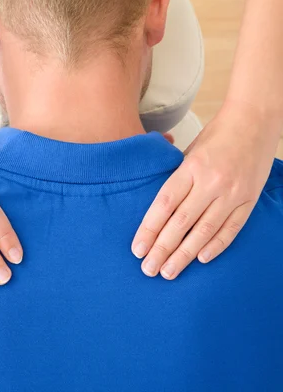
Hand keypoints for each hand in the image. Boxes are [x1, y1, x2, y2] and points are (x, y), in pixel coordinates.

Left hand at [132, 101, 279, 278]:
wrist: (255, 121)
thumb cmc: (218, 134)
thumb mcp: (191, 149)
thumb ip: (178, 176)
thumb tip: (160, 206)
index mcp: (192, 167)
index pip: (164, 204)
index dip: (149, 229)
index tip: (137, 248)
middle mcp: (211, 182)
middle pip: (181, 222)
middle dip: (162, 249)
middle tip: (148, 269)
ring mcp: (232, 193)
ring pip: (204, 231)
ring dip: (184, 255)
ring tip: (168, 271)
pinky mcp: (248, 200)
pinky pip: (231, 229)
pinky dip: (215, 246)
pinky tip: (200, 259)